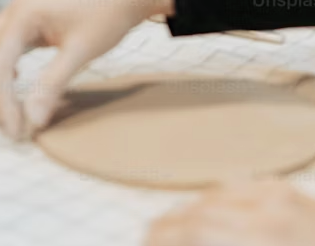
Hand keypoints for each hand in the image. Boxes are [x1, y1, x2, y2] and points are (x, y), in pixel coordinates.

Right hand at [0, 0, 174, 138]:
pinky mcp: (27, 16)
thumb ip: (52, 84)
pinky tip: (17, 79)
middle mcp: (12, 11)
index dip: (2, 100)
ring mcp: (17, 12)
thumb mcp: (81, 52)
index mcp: (21, 16)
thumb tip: (33, 120)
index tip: (17, 131)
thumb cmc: (106, 15)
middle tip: (8, 121)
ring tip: (8, 106)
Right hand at [146, 182, 314, 245]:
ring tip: (171, 233)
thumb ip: (214, 243)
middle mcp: (271, 212)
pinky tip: (204, 218)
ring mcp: (279, 195)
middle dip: (168, 229)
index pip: (195, 230)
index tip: (142, 243)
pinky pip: (233, 187)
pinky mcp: (284, 188)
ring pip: (210, 195)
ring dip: (186, 214)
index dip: (161, 238)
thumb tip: (171, 239)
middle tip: (149, 239)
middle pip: (198, 211)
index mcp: (266, 240)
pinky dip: (213, 203)